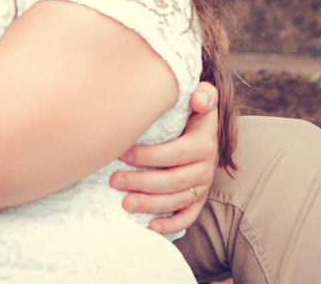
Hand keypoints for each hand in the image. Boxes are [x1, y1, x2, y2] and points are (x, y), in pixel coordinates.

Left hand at [110, 82, 218, 233]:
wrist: (204, 129)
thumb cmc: (192, 111)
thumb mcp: (202, 98)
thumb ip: (203, 94)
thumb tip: (199, 98)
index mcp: (203, 142)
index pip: (176, 153)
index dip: (149, 155)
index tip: (122, 153)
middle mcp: (206, 166)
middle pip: (173, 180)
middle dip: (142, 182)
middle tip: (114, 180)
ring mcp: (202, 185)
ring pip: (178, 200)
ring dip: (151, 205)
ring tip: (125, 204)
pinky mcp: (199, 199)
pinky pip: (189, 216)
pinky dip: (171, 225)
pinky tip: (151, 227)